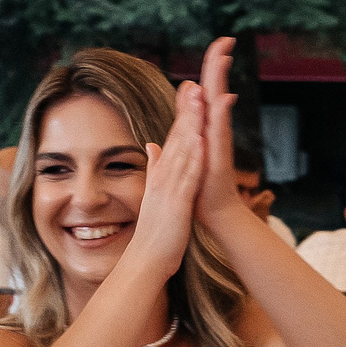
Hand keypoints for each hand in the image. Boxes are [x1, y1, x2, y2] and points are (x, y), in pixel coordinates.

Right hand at [120, 84, 205, 286]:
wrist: (145, 261)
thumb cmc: (153, 233)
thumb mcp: (153, 196)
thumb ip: (154, 168)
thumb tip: (152, 145)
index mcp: (160, 177)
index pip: (171, 141)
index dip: (181, 117)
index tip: (188, 94)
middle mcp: (163, 178)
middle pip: (176, 140)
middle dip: (186, 113)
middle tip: (194, 85)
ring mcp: (169, 189)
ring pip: (182, 152)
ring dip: (190, 127)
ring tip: (199, 103)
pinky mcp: (177, 203)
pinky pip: (187, 177)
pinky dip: (193, 158)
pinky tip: (200, 140)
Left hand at [188, 36, 252, 234]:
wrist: (216, 211)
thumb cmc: (202, 187)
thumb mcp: (186, 155)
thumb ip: (181, 136)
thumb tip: (177, 120)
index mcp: (204, 127)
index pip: (205, 92)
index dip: (209, 69)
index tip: (217, 45)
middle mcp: (214, 128)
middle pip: (216, 89)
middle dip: (218, 63)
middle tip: (226, 38)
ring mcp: (218, 139)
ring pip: (219, 103)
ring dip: (221, 81)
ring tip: (225, 56)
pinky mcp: (220, 153)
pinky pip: (220, 129)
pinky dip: (222, 113)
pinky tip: (225, 96)